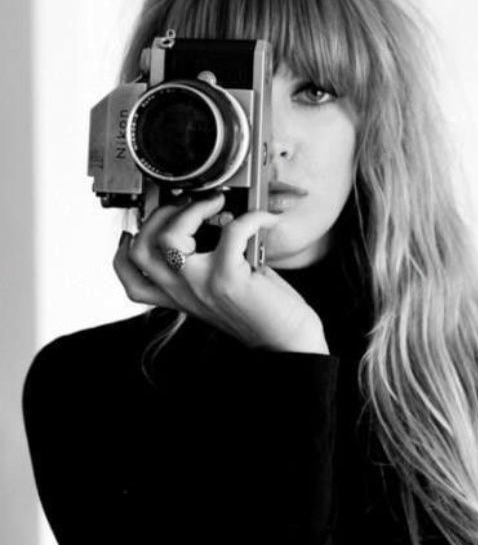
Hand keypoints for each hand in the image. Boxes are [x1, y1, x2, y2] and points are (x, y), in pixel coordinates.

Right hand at [113, 193, 329, 353]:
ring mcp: (202, 285)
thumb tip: (208, 221)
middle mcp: (183, 292)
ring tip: (216, 203)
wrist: (286, 341)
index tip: (140, 228)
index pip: (130, 277)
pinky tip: (264, 219)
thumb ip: (203, 266)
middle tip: (187, 204)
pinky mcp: (229, 278)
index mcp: (178, 296)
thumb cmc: (260, 314)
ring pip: (168, 238)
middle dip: (158, 214)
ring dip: (193, 209)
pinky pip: (232, 230)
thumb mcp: (218, 291)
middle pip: (140, 249)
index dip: (124, 249)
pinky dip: (252, 217)